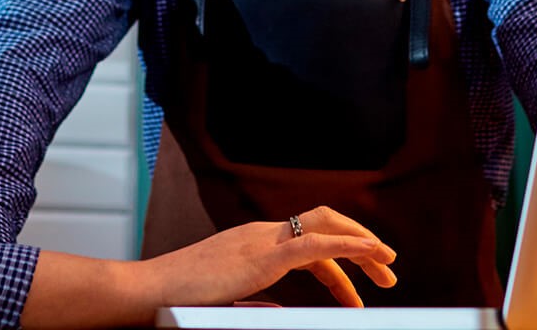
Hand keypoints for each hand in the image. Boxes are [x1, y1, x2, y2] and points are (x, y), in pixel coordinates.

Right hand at [138, 206, 397, 307]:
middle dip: (360, 245)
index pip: (309, 245)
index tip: (358, 293)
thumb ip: (254, 301)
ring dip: (363, 245)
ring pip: (327, 228)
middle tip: (387, 273)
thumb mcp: (224, 299)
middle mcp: (262, 235)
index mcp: (254, 245)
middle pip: (325, 226)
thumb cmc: (176, 300)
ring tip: (388, 267)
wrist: (148, 292)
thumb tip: (279, 310)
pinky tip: (373, 255)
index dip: (340, 265)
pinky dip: (351, 247)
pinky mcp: (264, 256)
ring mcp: (263, 241)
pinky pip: (318, 245)